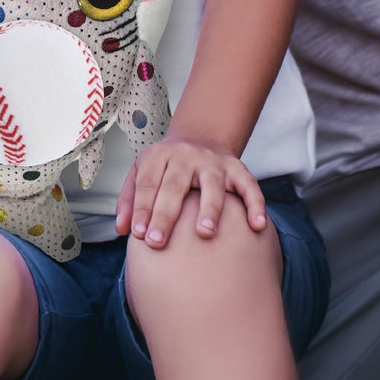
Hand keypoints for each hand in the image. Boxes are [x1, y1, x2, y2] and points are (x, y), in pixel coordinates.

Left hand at [115, 132, 268, 247]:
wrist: (200, 137)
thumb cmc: (166, 166)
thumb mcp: (142, 171)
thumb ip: (129, 199)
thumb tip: (122, 229)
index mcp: (160, 155)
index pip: (148, 183)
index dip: (142, 208)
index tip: (138, 236)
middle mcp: (186, 155)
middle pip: (175, 184)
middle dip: (166, 214)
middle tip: (157, 242)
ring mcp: (213, 162)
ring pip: (213, 184)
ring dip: (209, 207)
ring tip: (205, 233)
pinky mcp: (237, 168)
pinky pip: (249, 185)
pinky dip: (255, 204)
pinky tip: (257, 225)